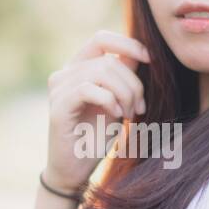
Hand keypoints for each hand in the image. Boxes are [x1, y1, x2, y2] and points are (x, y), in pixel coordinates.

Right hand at [44, 29, 150, 193]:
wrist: (76, 170)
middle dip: (133, 83)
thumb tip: (139, 52)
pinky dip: (110, 100)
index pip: (101, 39)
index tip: (149, 59)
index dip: (127, 44)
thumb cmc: (96, 136)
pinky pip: (89, 89)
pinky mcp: (58, 106)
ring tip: (129, 115)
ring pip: (102, 72)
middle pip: (109, 60)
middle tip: (139, 109)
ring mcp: (58, 89)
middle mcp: (64, 74)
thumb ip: (122, 76)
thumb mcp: (117, 101)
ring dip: (125, 94)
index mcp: (77, 69)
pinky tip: (117, 116)